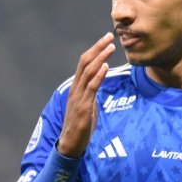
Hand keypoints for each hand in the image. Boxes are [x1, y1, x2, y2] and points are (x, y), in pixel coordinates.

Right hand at [55, 33, 114, 157]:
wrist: (71, 144)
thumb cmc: (81, 126)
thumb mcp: (88, 105)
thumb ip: (91, 93)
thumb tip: (99, 82)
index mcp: (76, 88)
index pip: (84, 63)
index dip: (95, 50)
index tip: (106, 39)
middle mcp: (76, 89)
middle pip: (85, 63)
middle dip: (98, 48)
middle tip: (109, 36)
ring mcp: (79, 98)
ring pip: (88, 72)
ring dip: (100, 58)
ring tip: (110, 47)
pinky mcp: (84, 108)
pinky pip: (91, 88)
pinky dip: (98, 76)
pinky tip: (105, 67)